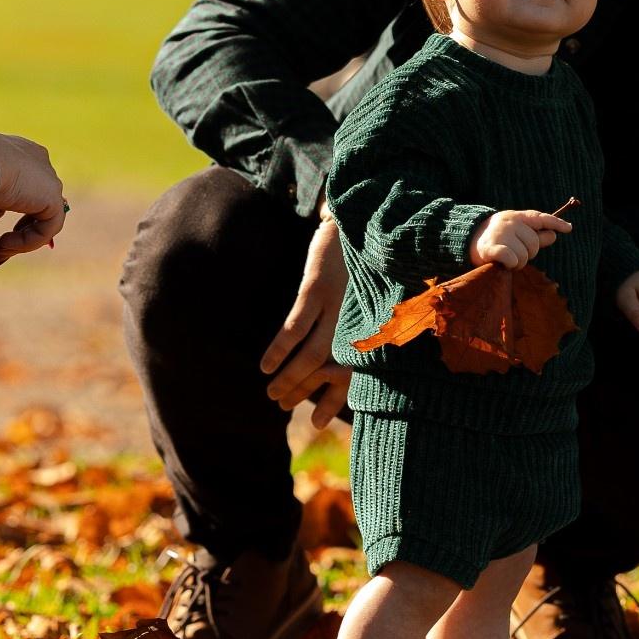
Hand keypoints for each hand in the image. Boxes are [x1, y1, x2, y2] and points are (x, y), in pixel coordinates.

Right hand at [0, 127, 68, 264]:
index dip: (14, 212)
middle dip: (18, 232)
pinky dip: (24, 243)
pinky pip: (46, 230)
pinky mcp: (53, 197)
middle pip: (36, 204)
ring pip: (41, 221)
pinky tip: (1, 244)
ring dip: (18, 242)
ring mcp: (48, 178)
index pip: (27, 185)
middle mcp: (37, 160)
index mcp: (19, 151)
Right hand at [256, 212, 350, 428]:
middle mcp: (359, 320)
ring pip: (312, 354)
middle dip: (306, 392)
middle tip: (283, 408)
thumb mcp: (370, 294)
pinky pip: (296, 327)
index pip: (355, 373)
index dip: (335, 399)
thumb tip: (344, 358)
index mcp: (372, 325)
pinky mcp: (317, 288)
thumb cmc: (363, 258)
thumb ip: (359, 325)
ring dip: (290, 378)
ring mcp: (338, 305)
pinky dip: (279, 349)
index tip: (321, 424)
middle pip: (331, 369)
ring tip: (272, 395)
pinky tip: (265, 366)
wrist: (360, 214)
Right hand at [471, 208, 571, 270]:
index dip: (555, 223)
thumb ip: (536, 233)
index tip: (568, 228)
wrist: (467, 240)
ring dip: (518, 262)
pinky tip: (503, 263)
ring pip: (524, 256)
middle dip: (528, 253)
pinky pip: (513, 260)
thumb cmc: (497, 237)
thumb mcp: (515, 231)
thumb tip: (554, 234)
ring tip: (508, 259)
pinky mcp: (491, 248)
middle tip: (515, 253)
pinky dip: (510, 265)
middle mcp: (509, 223)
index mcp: (516, 217)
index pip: (540, 218)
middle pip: (534, 244)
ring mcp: (500, 234)